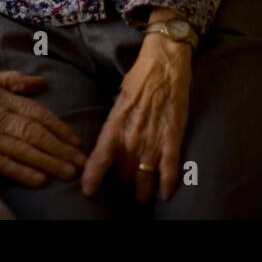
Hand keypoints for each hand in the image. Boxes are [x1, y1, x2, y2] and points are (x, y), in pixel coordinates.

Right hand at [0, 71, 87, 186]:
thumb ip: (13, 80)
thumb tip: (41, 83)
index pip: (35, 113)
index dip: (58, 126)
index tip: (74, 139)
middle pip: (34, 133)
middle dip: (60, 148)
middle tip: (80, 161)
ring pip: (23, 151)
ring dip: (49, 162)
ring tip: (68, 172)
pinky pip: (2, 166)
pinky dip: (22, 173)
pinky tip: (40, 180)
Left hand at [81, 32, 190, 203]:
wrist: (164, 64)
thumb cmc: (139, 79)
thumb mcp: (119, 101)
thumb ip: (116, 124)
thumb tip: (112, 142)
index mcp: (114, 127)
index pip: (99, 161)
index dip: (92, 179)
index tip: (89, 191)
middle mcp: (131, 139)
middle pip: (123, 174)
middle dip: (123, 179)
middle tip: (126, 180)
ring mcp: (152, 142)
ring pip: (144, 179)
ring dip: (143, 191)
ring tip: (143, 197)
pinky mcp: (172, 140)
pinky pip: (169, 171)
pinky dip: (166, 185)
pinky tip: (165, 193)